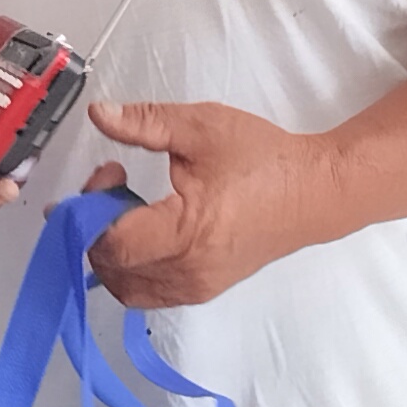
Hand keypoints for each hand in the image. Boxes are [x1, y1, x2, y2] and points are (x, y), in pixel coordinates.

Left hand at [82, 98, 340, 306]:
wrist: (314, 191)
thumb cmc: (264, 160)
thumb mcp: (201, 128)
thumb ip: (145, 122)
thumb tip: (100, 115)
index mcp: (185, 233)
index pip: (112, 244)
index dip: (92, 210)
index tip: (106, 175)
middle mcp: (189, 270)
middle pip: (111, 269)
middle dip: (96, 228)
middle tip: (111, 187)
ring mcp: (197, 286)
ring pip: (126, 288)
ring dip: (112, 252)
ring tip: (127, 209)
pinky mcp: (204, 289)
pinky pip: (150, 291)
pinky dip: (133, 267)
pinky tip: (144, 229)